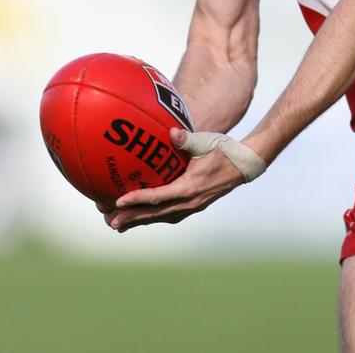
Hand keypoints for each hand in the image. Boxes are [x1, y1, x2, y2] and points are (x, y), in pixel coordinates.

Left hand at [101, 127, 244, 232]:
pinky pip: (169, 214)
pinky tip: (143, 214)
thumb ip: (187, 138)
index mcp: (191, 187)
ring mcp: (193, 205)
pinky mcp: (195, 205)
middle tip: (110, 221)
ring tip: (119, 224)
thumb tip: (171, 131)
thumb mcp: (206, 141)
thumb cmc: (224, 150)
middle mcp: (190, 201)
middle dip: (133, 218)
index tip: (118, 202)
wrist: (244, 164)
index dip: (138, 200)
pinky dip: (153, 215)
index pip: (159, 197)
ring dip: (140, 220)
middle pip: (156, 213)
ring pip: (161, 217)